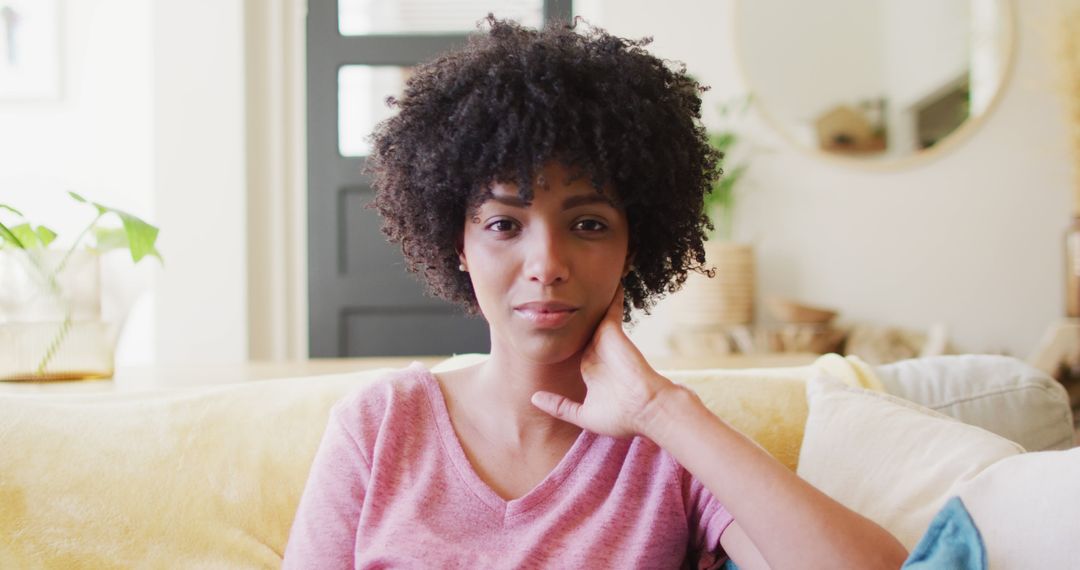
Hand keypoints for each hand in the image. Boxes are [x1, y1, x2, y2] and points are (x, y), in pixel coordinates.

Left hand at [530, 287, 675, 437]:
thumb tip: (534, 398)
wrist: (646, 409)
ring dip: (589, 300)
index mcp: (590, 368)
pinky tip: (607, 277)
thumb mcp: (583, 414)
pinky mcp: (612, 330)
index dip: (564, 339)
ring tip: (578, 278)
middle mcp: (597, 351)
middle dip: (572, 314)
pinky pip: (609, 306)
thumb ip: (559, 406)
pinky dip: (610, 293)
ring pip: (594, 315)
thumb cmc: (620, 416)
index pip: (574, 349)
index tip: (550, 327)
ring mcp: (605, 340)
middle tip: (557, 296)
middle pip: (582, 328)